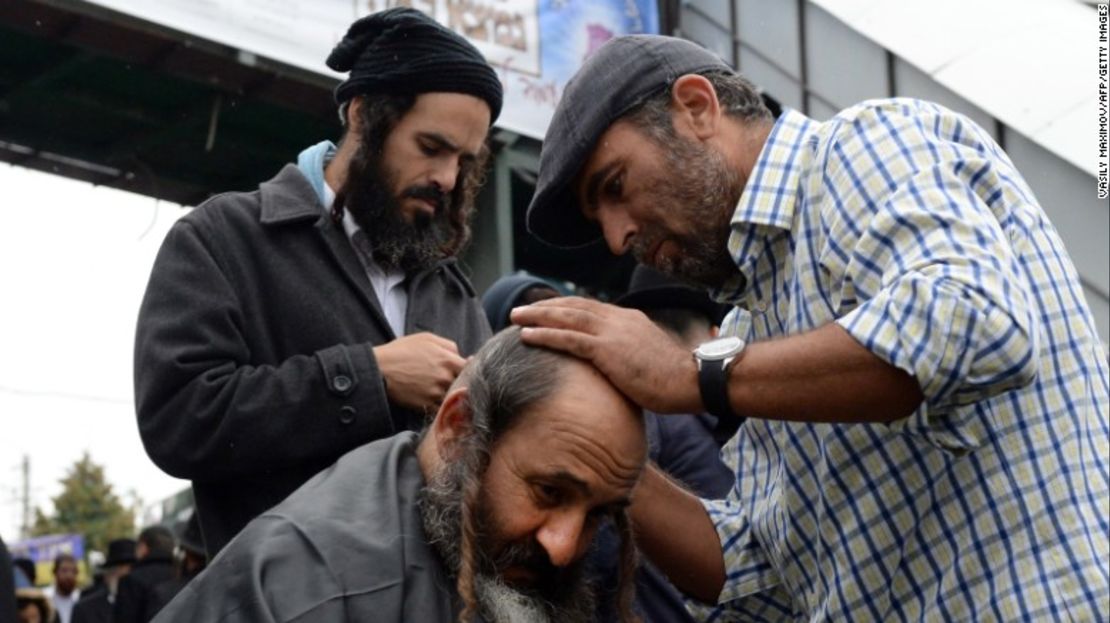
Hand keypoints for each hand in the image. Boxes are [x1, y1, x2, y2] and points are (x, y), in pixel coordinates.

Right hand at [373, 332, 465, 411]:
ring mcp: (436, 393)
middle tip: (455, 382)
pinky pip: (442, 409)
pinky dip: (442, 407)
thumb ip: (448, 345)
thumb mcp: (426, 338)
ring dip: (453, 395)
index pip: (471, 368)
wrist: (379, 370)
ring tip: (444, 392)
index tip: (465, 371)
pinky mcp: (426, 405)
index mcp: (447, 359)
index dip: (470, 369)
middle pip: (464, 383)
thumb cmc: (400, 351)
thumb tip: (461, 355)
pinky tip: (437, 401)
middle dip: (461, 382)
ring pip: (454, 397)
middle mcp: (445, 377)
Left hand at [510, 297, 700, 413]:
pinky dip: (545, 334)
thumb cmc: (674, 379)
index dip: (564, 308)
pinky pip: (568, 339)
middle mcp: (618, 319)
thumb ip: (628, 354)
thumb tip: (616, 365)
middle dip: (545, 307)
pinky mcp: (607, 350)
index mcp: (629, 319)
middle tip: (522, 309)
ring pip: (566, 318)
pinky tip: (526, 335)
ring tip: (515, 316)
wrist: (691, 381)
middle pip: (574, 307)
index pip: (590, 308)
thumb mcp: (647, 358)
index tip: (545, 310)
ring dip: (537, 315)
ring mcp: (612, 332)